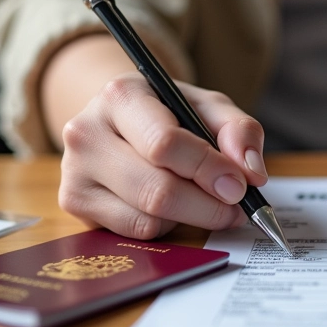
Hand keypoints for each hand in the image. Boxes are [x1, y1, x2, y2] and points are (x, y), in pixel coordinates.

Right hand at [58, 73, 267, 238]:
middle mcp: (86, 132)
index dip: (208, 169)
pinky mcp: (74, 202)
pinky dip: (165, 225)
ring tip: (205, 200)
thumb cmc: (168, 112)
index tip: (240, 185)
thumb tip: (251, 173)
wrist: (119, 119)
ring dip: (189, 216)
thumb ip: (238, 130)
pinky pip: (134, 231)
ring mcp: (74, 171)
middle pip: (156, 189)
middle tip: (236, 207)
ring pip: (147, 216)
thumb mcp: (208, 107)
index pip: (164, 144)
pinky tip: (173, 206)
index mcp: (120, 95)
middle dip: (207, 205)